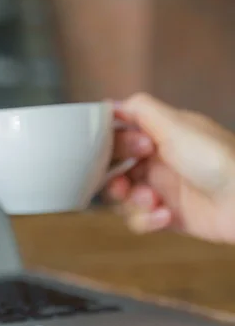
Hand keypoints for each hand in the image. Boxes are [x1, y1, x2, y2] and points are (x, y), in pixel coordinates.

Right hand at [106, 93, 234, 243]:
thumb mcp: (176, 126)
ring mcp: (160, 191)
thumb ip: (140, 110)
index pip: (118, 139)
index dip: (117, 147)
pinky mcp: (165, 217)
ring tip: (153, 201)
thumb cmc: (216, 159)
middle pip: (112, 172)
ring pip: (121, 199)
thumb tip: (110, 104)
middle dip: (114, 180)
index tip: (137, 150)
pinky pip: (139, 221)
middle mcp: (155, 162)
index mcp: (157, 137)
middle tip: (124, 185)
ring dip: (132, 202)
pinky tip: (167, 216)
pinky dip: (147, 220)